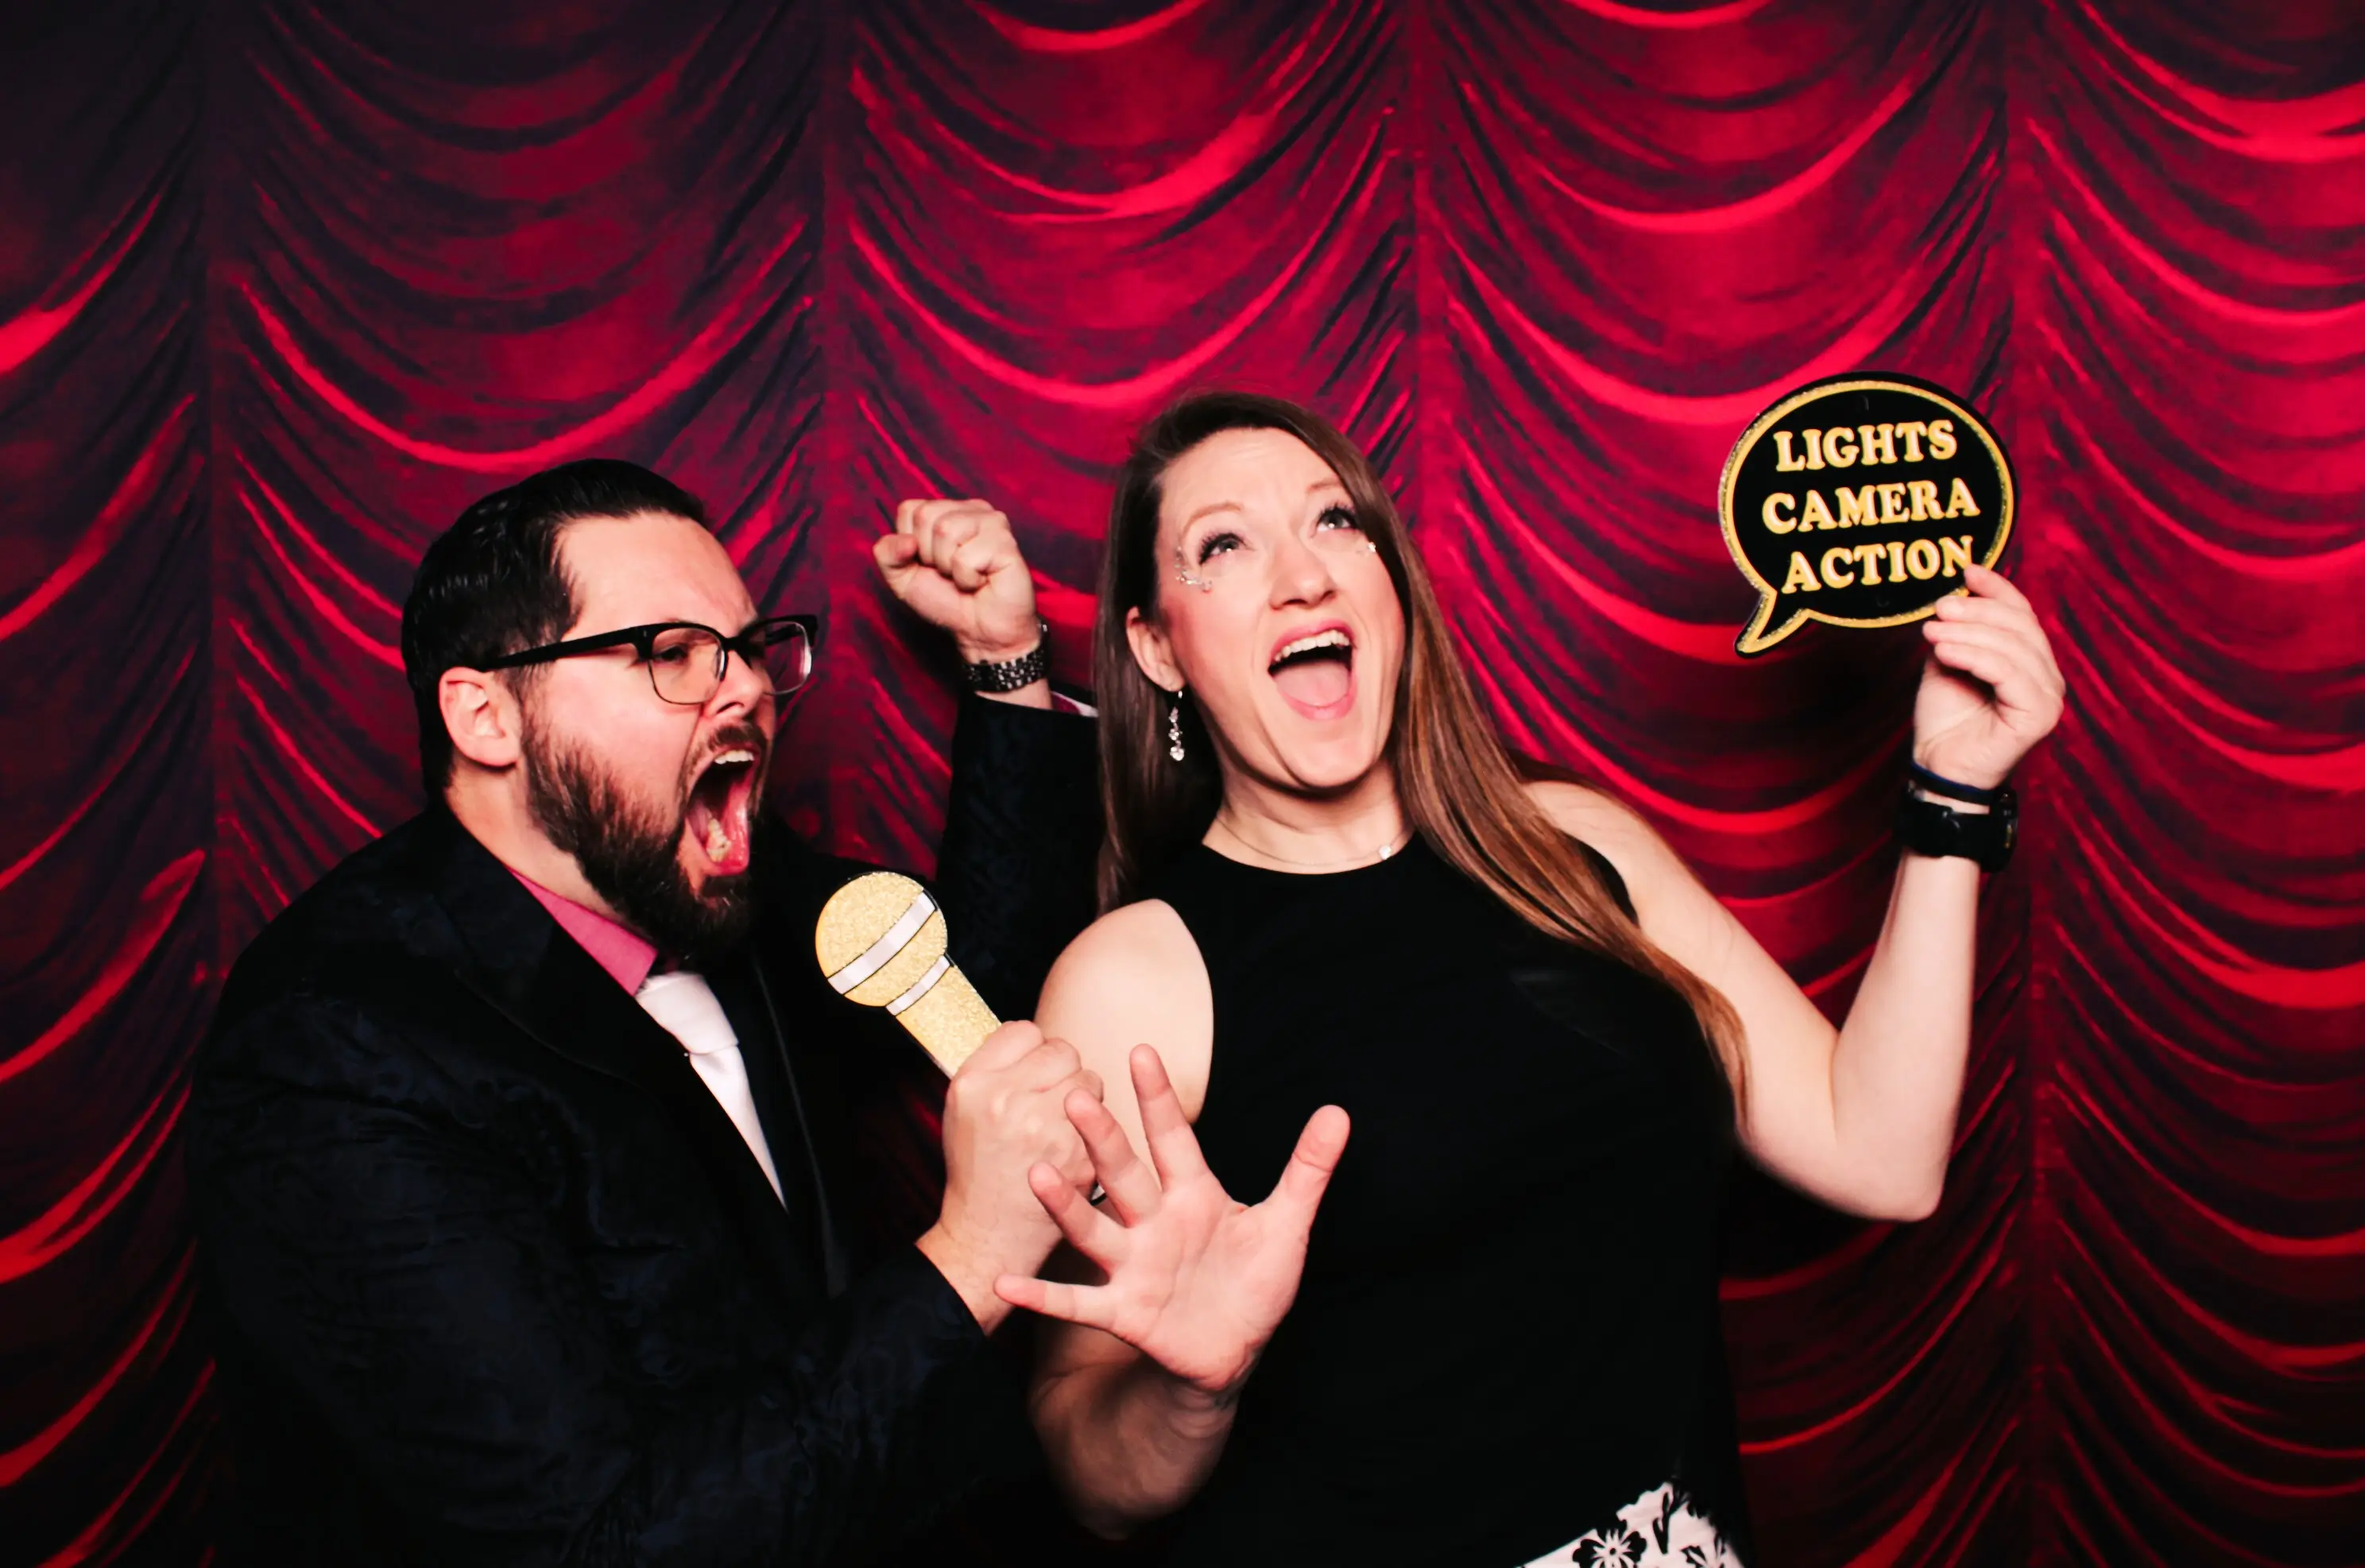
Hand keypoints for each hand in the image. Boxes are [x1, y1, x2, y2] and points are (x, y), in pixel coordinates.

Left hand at [874, 498, 1041, 665]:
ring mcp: (993, 522)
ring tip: (966, 576)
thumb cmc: (947, 600)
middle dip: (929, 555)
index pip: (910, 509)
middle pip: (926, 516)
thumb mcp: (903, 578)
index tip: (931, 564)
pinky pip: (966, 557)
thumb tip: (906, 541)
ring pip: (946, 530)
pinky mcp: (1006, 543)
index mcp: (949, 510)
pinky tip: (982, 582)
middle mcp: (974, 509)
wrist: (980, 632)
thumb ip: (887, 554)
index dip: (911, 545)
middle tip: (950, 572)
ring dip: (948, 567)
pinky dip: (967, 579)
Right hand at [920, 1022, 1101, 1327]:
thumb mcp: (961, 1109)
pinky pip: (1105, 1118)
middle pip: (1063, 1052)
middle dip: (1062, 1073)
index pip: (1025, 1032)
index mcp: (975, 1084)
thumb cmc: (977, 1168)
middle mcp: (1009, 1101)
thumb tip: (1033, 1037)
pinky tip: (1073, 1149)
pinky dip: (1095, 1131)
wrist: (989, 1235)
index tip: (1031, 1071)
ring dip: (1085, 1099)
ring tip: (1062, 1124)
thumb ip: (993, 1066)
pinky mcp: (1080, 1157)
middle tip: (1049, 1101)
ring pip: (1090, 1081)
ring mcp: (1047, 1130)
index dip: (1032, 1051)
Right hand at [994, 1046, 1349, 1397]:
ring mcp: (1135, 1266)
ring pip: (1093, 1229)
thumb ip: (1308, 1169)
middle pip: (1125, 1174)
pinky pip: (1076, 1303)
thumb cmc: (1255, 1282)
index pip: (1173, 1139)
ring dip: (1065, 1204)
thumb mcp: (1287, 1224)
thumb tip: (1339, 1113)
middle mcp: (1155, 1223)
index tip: (1142, 1051)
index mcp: (1193, 1195)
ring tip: (1037, 1173)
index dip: (1157, 1099)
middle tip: (1076, 1096)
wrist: (1236, 1351)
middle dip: (1103, 1139)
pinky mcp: (1124, 1312)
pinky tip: (1007, 1282)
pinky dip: (1042, 1296)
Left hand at [1913, 564, 2066, 789]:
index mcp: (2031, 661)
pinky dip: (1974, 656)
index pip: (2022, 614)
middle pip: (2020, 625)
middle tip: (1939, 607)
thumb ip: (1959, 632)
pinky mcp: (2037, 716)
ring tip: (1932, 630)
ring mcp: (2048, 697)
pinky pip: (2008, 674)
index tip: (1967, 569)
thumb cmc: (1945, 719)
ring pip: (2012, 647)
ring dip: (1968, 631)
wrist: (1938, 766)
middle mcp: (2047, 677)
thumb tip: (1956, 597)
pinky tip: (1943, 650)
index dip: (1998, 588)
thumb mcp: (1948, 663)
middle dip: (1977, 609)